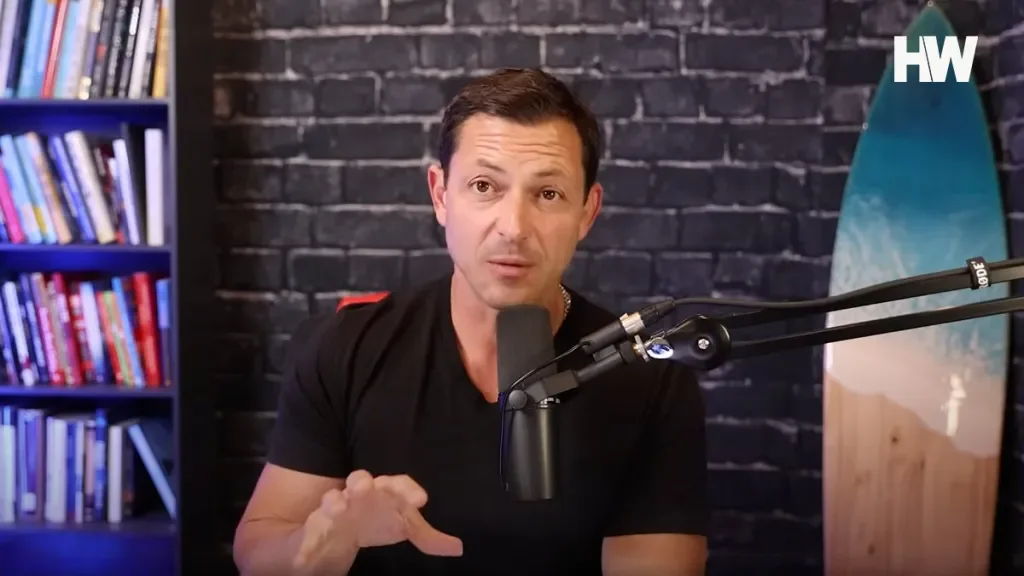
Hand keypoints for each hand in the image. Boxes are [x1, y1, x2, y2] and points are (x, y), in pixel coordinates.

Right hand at [295, 470, 462, 566]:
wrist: (337, 529)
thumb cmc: (376, 520)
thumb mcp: (403, 527)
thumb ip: (428, 537)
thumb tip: (458, 547)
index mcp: (384, 492)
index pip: (397, 484)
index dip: (408, 489)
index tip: (420, 500)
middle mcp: (359, 494)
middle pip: (361, 481)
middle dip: (362, 481)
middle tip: (365, 485)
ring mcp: (336, 507)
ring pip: (332, 498)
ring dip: (334, 501)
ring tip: (337, 506)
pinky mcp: (316, 525)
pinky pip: (310, 531)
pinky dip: (308, 540)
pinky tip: (306, 551)